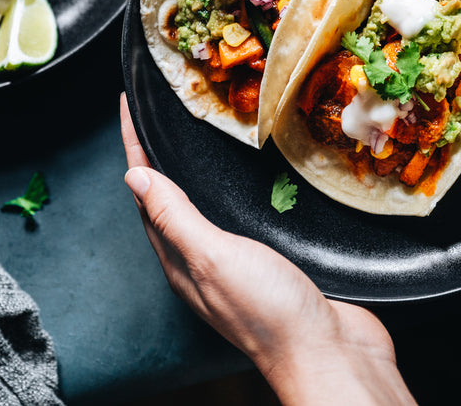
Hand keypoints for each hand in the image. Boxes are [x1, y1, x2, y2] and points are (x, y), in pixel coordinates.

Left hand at [119, 95, 415, 405]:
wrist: (331, 354)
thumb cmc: (269, 312)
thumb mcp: (213, 256)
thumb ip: (175, 217)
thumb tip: (134, 178)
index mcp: (180, 260)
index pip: (146, 194)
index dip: (135, 148)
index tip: (129, 106)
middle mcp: (203, 261)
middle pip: (170, 198)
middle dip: (160, 154)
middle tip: (159, 110)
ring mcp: (239, 262)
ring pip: (208, 206)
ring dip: (199, 170)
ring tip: (201, 132)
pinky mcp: (275, 261)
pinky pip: (244, 216)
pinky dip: (239, 189)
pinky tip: (255, 177)